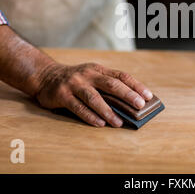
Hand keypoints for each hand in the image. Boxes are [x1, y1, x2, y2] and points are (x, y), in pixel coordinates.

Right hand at [35, 62, 152, 126]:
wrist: (46, 76)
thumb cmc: (76, 80)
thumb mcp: (92, 76)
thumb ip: (107, 85)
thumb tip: (129, 104)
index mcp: (98, 69)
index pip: (121, 76)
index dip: (136, 85)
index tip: (148, 96)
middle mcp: (88, 75)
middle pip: (111, 84)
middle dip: (127, 95)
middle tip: (140, 106)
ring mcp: (75, 84)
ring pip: (94, 98)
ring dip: (108, 111)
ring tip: (119, 122)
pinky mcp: (63, 95)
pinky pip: (78, 107)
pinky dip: (90, 116)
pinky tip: (100, 124)